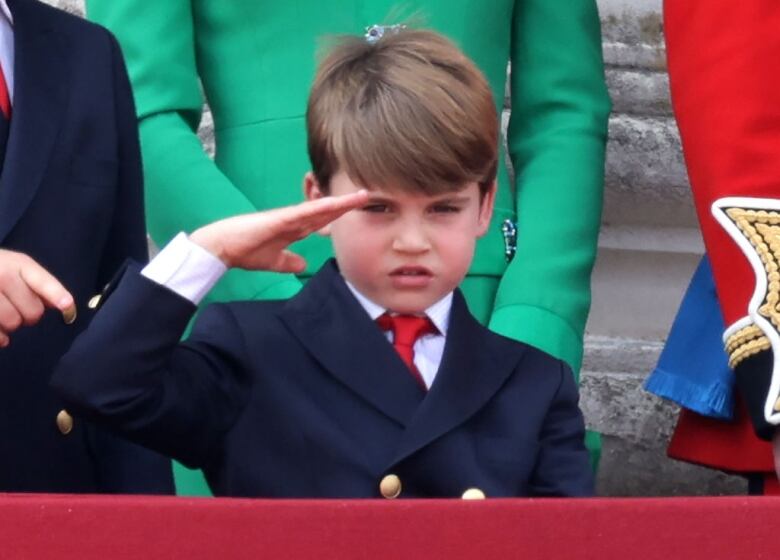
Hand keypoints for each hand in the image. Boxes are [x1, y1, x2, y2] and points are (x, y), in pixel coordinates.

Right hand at [0, 249, 75, 346]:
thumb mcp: (15, 266)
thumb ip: (38, 283)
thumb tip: (62, 305)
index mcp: (18, 264)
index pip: (42, 282)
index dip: (57, 295)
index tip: (68, 307)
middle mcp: (2, 275)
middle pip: (33, 311)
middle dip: (29, 315)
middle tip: (18, 309)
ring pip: (13, 323)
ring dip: (12, 325)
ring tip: (4, 315)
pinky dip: (0, 337)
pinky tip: (1, 335)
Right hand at [190, 190, 368, 270]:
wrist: (222, 248)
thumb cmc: (244, 250)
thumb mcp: (273, 261)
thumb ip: (289, 261)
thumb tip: (303, 266)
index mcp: (295, 229)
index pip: (325, 220)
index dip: (343, 215)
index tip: (361, 211)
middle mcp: (295, 220)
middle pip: (328, 211)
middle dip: (348, 204)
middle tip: (370, 195)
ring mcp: (288, 218)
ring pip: (320, 208)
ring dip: (340, 202)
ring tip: (361, 196)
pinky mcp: (278, 219)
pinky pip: (303, 213)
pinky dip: (319, 209)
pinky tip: (334, 205)